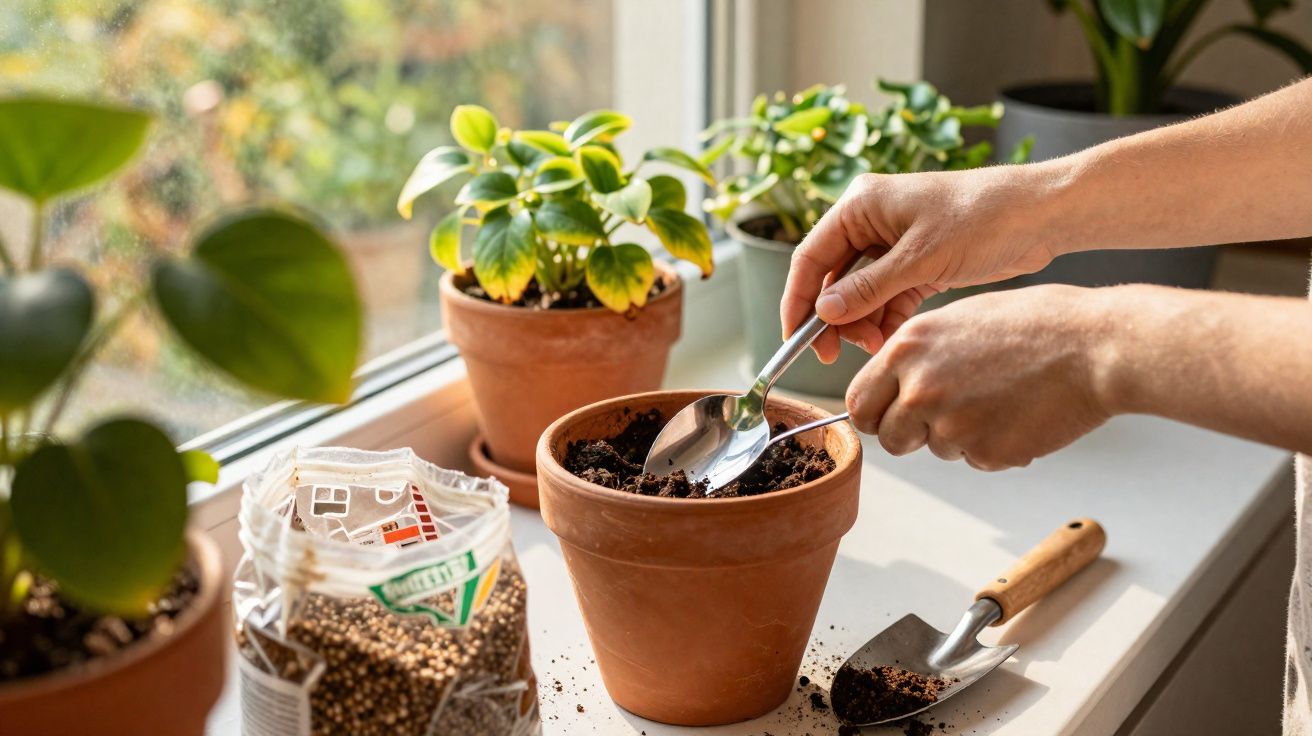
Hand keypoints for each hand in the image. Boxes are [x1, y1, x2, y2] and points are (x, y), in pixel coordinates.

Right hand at [782, 165, 1065, 362]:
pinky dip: (885, 318)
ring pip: (859, 292)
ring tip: (876, 346)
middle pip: (833, 278)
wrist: (1042, 214)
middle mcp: (871, 219)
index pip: (811, 257)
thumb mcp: (921, 258)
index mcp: (861, 204)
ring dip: (862, 322)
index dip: (798, 300)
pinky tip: (890, 339)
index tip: (795, 339)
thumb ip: (868, 288)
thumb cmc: (984, 218)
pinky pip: (887, 296)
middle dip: (835, 317)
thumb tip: (823, 312)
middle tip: (837, 354)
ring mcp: (893, 241)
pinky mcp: (917, 261)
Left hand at [847, 285, 1114, 470]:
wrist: (1096, 346)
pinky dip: (994, 446)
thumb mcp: (957, 320)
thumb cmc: (1037, 324)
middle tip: (947, 416)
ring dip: (959, 437)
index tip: (888, 415)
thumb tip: (892, 386)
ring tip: (999, 399)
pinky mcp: (986, 453)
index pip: (860, 403)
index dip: (875, 413)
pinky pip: (975, 460)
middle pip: (889, 437)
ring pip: (936, 449)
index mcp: (908, 349)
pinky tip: (1020, 413)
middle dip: (911, 434)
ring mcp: (952, 424)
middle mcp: (921, 387)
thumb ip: (916, 355)